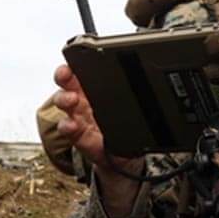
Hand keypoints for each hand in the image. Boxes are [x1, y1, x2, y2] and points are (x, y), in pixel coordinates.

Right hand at [53, 64, 144, 216]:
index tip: (73, 59)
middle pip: (68, 83)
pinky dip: (68, 127)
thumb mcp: (134, 108)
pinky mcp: (79, 136)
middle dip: (64, 76)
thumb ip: (137, 95)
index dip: (75, 63)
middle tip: (67, 75)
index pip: (83, 71)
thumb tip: (154, 83)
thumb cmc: (126, 128)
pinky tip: (73, 125)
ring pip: (64, 103)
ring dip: (64, 99)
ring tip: (71, 99)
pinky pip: (68, 130)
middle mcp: (84, 101)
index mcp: (96, 90)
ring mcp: (79, 117)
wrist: (125, 158)